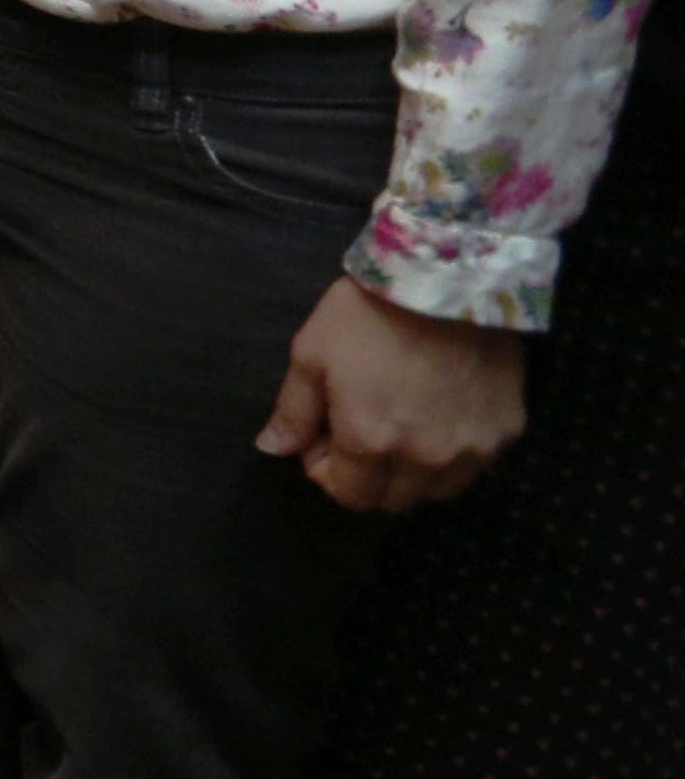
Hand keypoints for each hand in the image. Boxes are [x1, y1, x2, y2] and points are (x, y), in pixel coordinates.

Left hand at [259, 276, 530, 513]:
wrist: (449, 279)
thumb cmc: (369, 313)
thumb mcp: (312, 353)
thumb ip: (293, 411)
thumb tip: (272, 449)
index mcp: (371, 441)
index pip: (348, 494)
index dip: (327, 470)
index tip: (324, 437)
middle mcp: (426, 457)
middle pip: (392, 500)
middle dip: (367, 476)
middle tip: (360, 430)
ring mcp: (473, 448)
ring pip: (436, 490)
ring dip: (412, 473)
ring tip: (400, 426)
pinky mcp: (507, 431)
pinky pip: (474, 464)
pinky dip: (452, 455)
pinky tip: (439, 416)